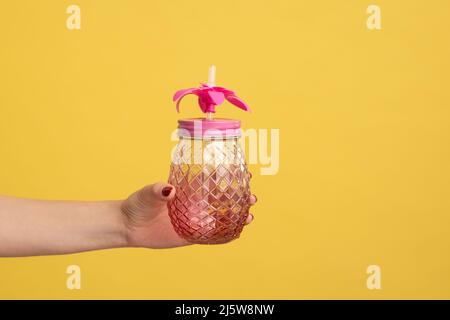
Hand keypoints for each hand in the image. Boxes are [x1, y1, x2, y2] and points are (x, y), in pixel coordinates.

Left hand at [121, 182, 256, 248]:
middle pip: (223, 200)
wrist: (128, 226)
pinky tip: (237, 233)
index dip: (231, 178)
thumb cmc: (138, 204)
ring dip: (237, 217)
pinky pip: (211, 237)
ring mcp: (194, 220)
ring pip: (221, 218)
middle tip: (253, 198)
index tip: (246, 174)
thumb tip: (169, 189)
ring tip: (250, 216)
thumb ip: (157, 190)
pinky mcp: (190, 236)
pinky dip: (225, 235)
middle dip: (240, 199)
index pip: (214, 182)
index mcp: (189, 190)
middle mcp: (195, 204)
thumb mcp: (147, 193)